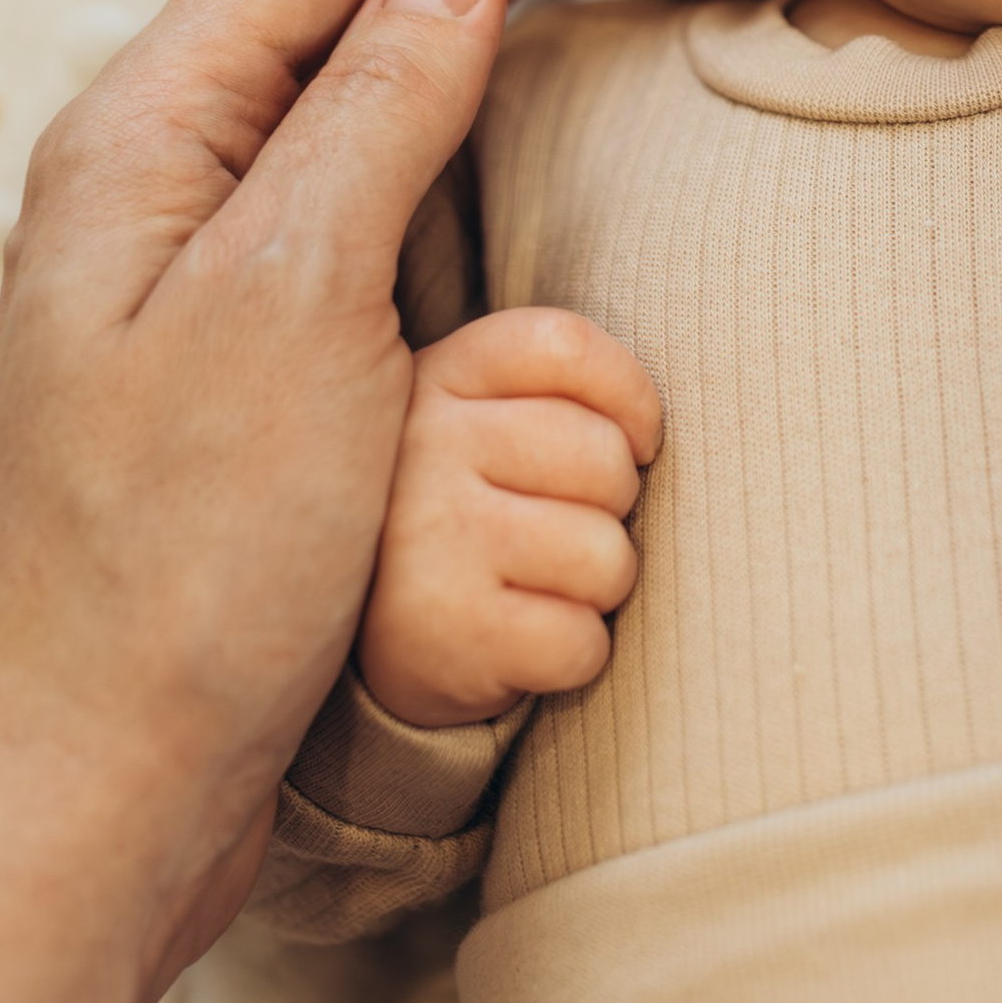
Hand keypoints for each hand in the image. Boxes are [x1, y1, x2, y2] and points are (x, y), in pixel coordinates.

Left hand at [0, 0, 555, 1002]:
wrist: (85, 790)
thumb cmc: (173, 567)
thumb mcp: (287, 316)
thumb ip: (368, 128)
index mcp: (146, 149)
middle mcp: (155, 191)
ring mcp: (188, 279)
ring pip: (328, 84)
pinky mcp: (231, 365)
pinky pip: (342, 185)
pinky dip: (416, 111)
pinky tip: (460, 100)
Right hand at [358, 309, 659, 727]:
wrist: (352, 638)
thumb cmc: (452, 510)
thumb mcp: (471, 418)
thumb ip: (549, 389)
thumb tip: (648, 435)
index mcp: (436, 378)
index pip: (565, 347)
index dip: (630, 397)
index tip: (632, 442)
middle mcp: (423, 448)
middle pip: (603, 457)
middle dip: (613, 506)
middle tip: (561, 532)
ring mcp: (431, 541)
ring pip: (604, 556)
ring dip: (597, 587)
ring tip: (538, 588)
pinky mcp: (448, 631)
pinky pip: (581, 643)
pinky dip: (575, 654)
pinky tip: (521, 643)